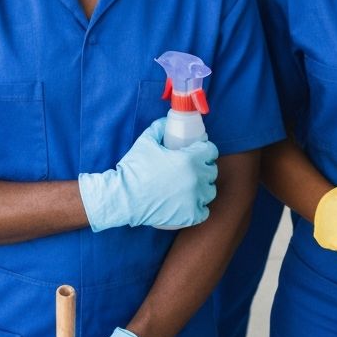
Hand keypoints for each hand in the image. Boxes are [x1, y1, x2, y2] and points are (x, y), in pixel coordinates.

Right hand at [78, 118, 217, 230]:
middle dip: (203, 167)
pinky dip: (199, 207)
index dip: (204, 149)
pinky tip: (189, 203)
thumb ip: (159, 127)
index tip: (198, 151)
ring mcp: (195, 199)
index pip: (211, 151)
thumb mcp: (145, 141)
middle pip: (212, 171)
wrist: (124, 197)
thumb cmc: (135, 169)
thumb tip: (166, 121)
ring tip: (190, 186)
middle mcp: (196, 179)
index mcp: (189, 159)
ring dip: (203, 187)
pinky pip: (204, 211)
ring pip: (210, 191)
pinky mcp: (190, 216)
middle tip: (191, 168)